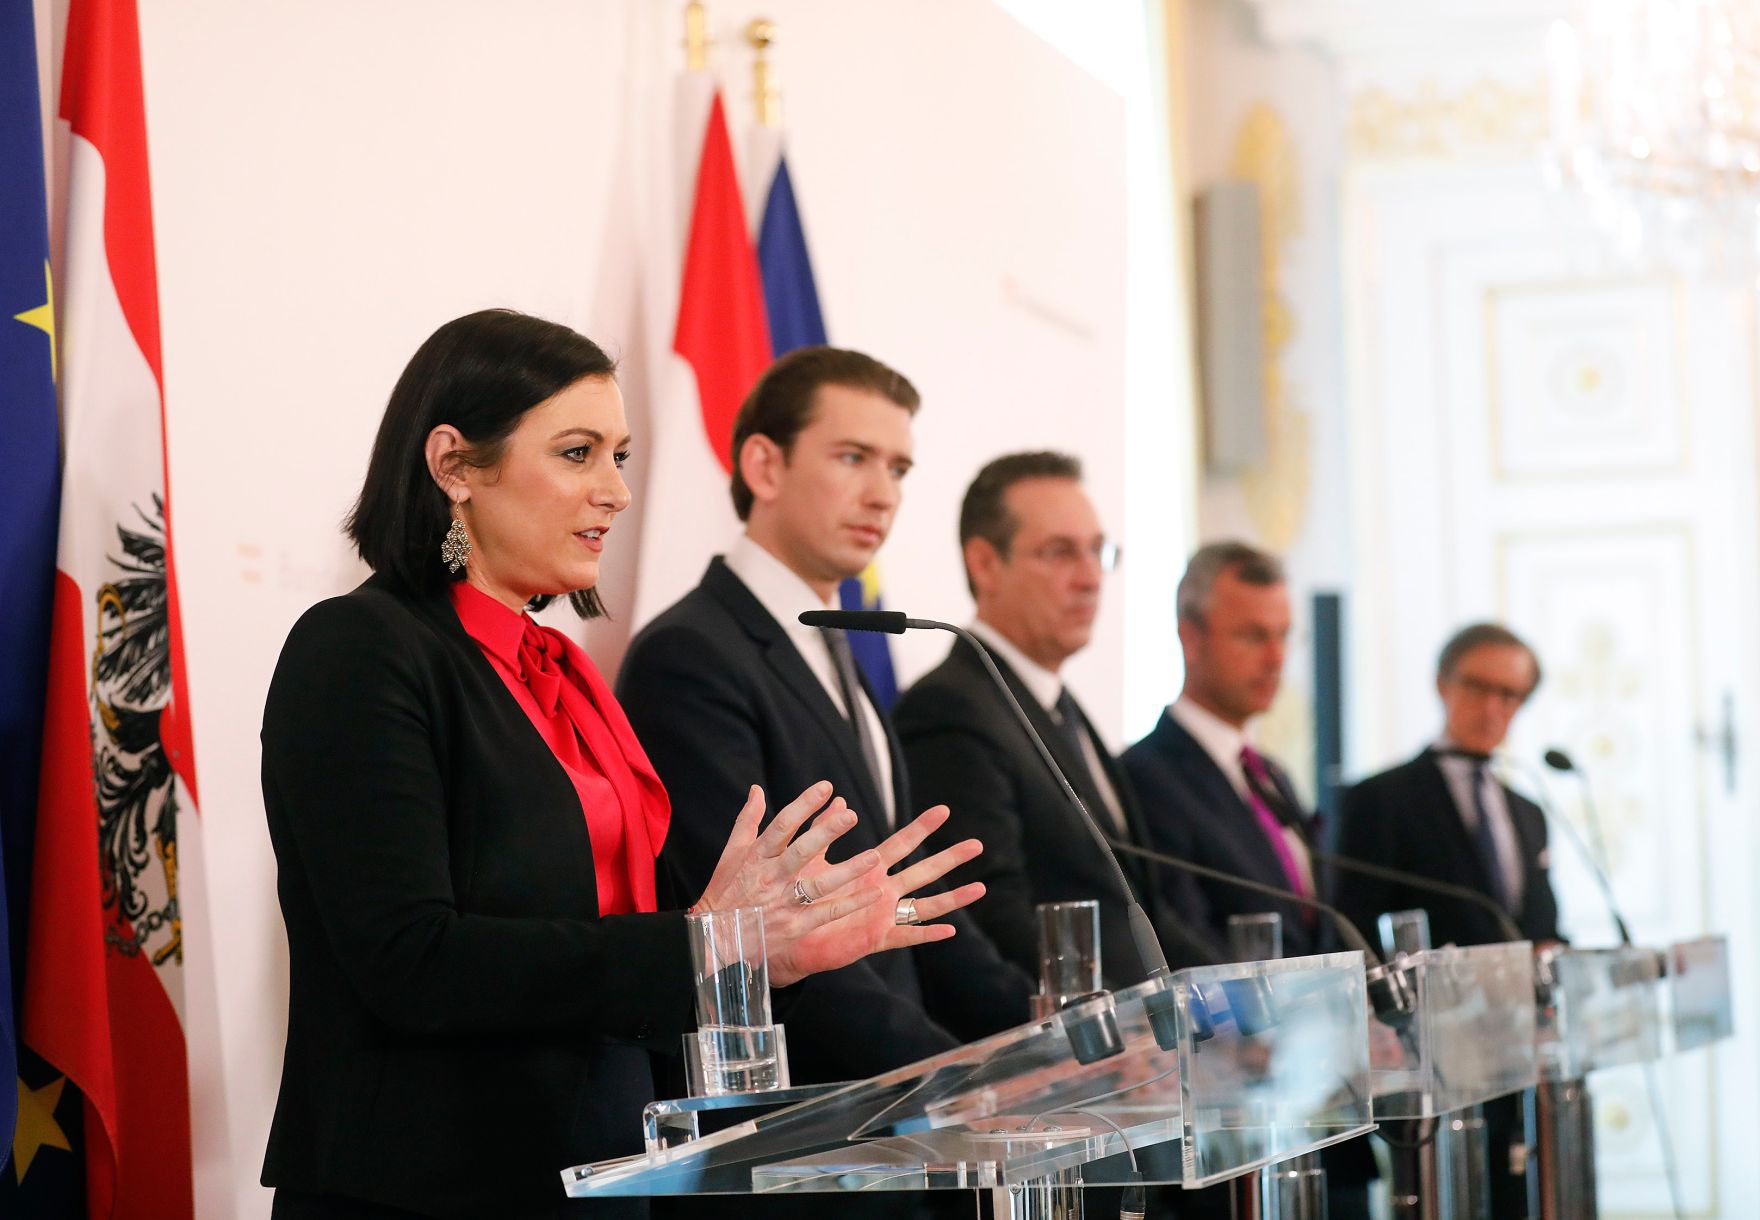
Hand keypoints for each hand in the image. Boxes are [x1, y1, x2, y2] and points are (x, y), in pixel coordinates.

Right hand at [693, 782, 886, 983]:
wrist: (715, 939)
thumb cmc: (725, 892)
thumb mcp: (730, 854)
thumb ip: (748, 820)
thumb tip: (757, 789)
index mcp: (757, 857)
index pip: (782, 825)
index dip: (804, 804)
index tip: (826, 787)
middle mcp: (771, 877)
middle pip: (802, 851)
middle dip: (827, 833)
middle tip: (852, 816)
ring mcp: (783, 903)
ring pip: (819, 885)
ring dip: (848, 870)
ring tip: (874, 856)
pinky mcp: (794, 926)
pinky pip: (827, 913)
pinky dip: (851, 903)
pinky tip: (873, 893)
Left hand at [770, 804, 987, 985]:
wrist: (785, 935)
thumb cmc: (799, 897)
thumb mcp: (813, 858)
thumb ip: (825, 830)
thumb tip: (839, 800)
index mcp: (870, 869)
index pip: (902, 843)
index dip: (922, 827)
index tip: (943, 810)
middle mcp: (883, 891)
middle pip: (924, 870)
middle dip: (950, 858)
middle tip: (977, 844)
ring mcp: (883, 915)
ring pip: (925, 904)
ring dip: (953, 897)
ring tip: (980, 888)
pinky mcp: (875, 938)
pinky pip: (906, 936)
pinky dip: (927, 934)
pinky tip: (949, 930)